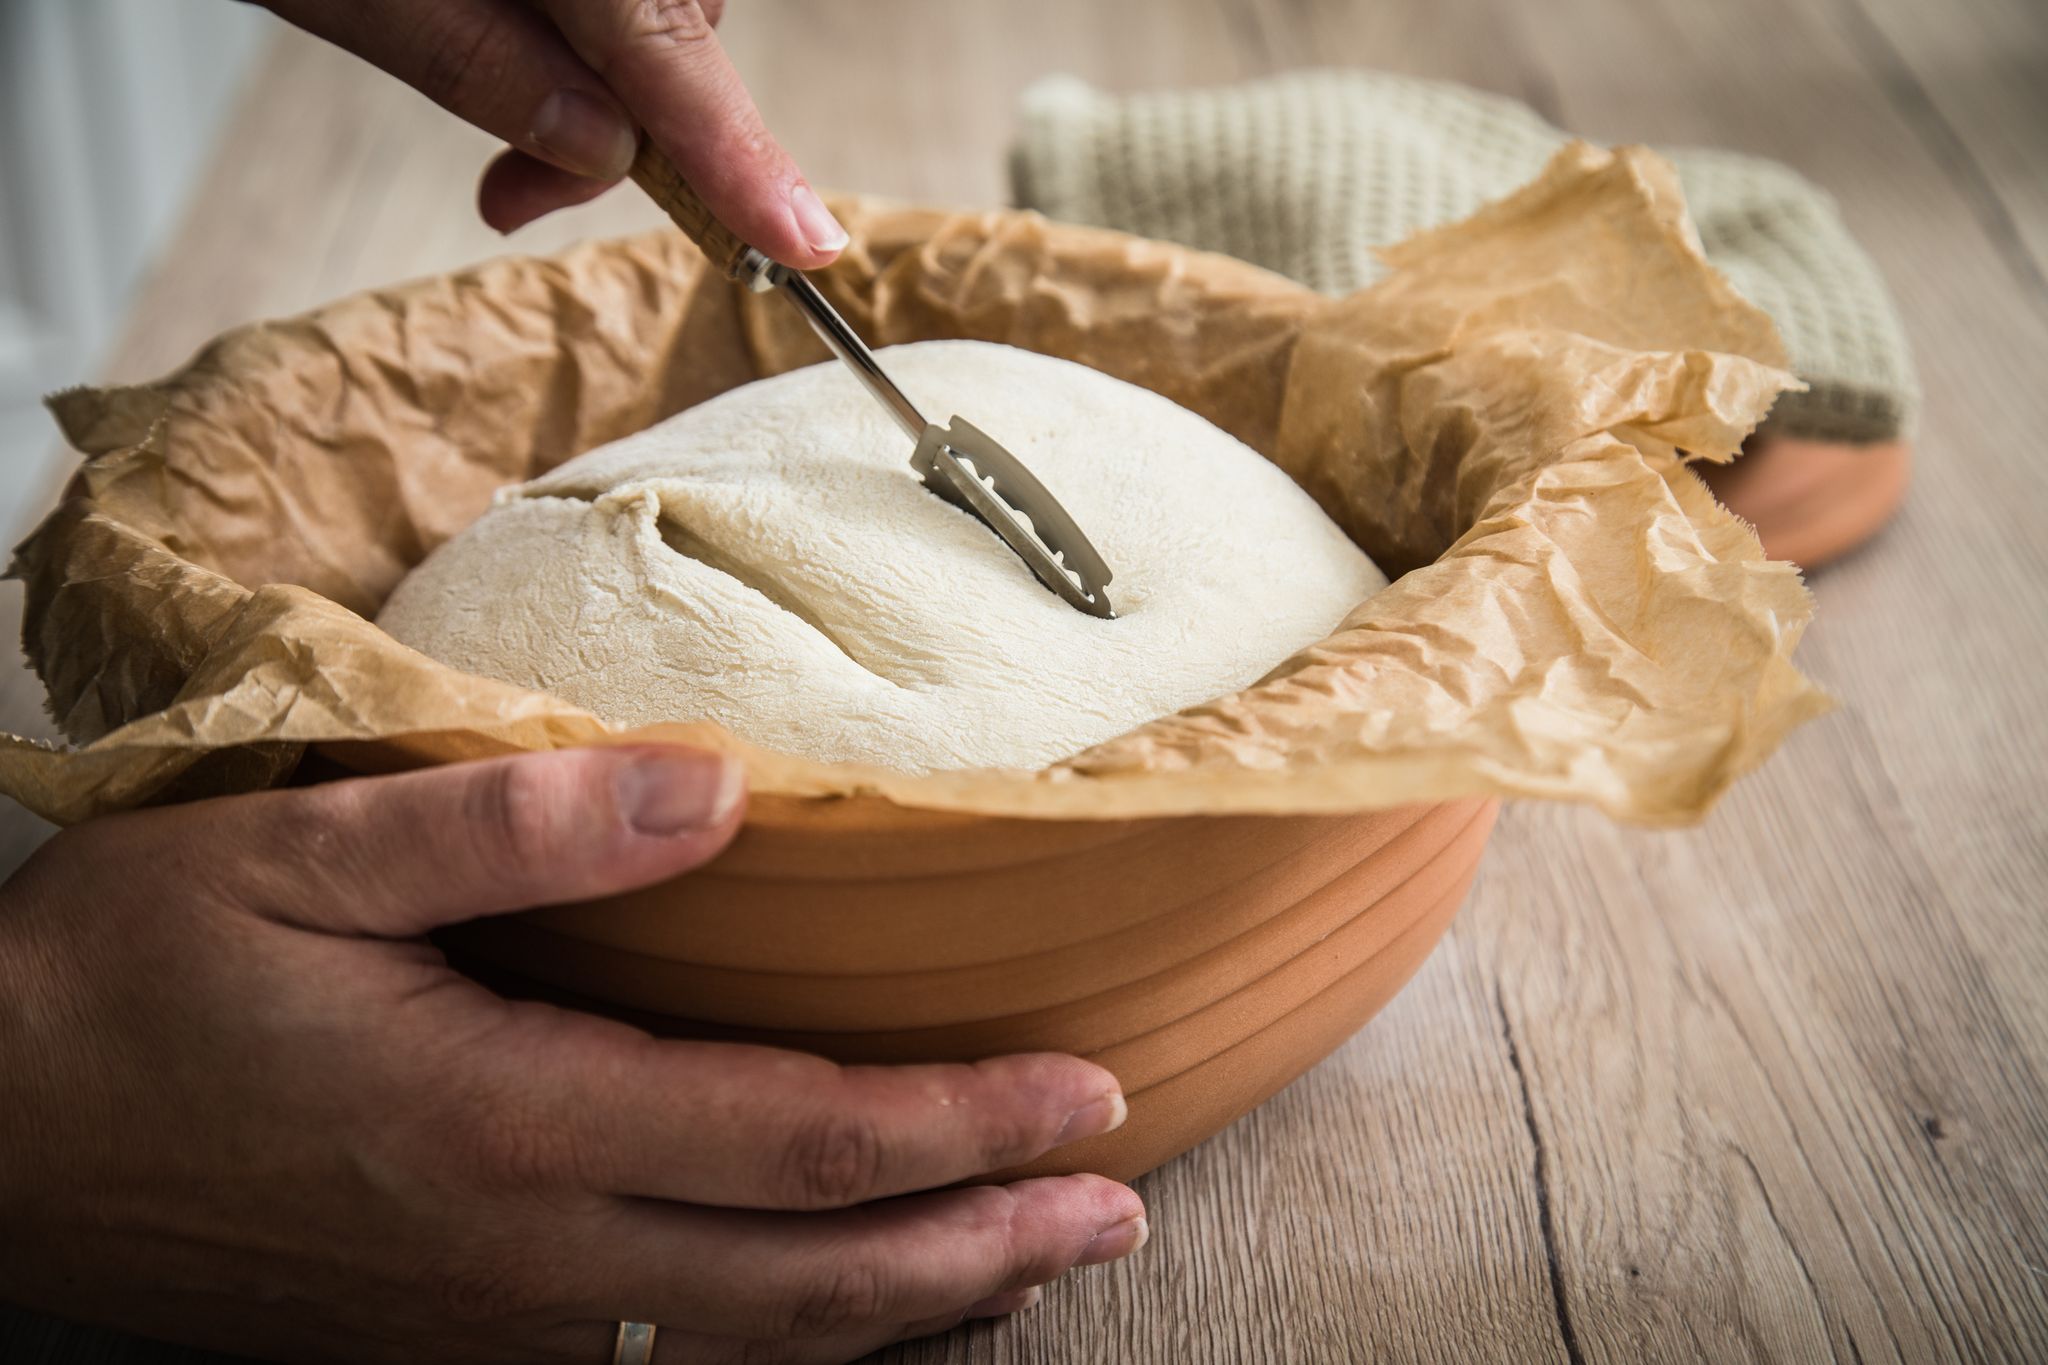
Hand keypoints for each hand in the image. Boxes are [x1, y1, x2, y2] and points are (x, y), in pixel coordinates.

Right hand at [0, 746, 1143, 1362]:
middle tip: (1118, 1206)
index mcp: (507, 1124)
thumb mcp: (299, 854)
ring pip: (757, 1345)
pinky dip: (796, 1339)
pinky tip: (846, 1306)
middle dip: (987, 1244)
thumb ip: (514, 821)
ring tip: (1033, 1265)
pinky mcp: (456, 1337)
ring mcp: (495, 1320)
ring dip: (916, 1309)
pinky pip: (673, 1359)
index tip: (1089, 1094)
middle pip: (816, 1279)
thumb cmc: (130, 986)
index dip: (963, 1125)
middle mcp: (527, 1253)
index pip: (801, 1142)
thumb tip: (713, 791)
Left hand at [255, 0, 847, 261]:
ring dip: (603, 65)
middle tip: (512, 198)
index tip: (803, 242)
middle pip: (678, 26)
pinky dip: (592, 11)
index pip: (671, 55)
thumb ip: (476, 65)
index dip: (740, 161)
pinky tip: (515, 19)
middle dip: (622, 122)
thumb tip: (594, 148)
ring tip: (489, 76)